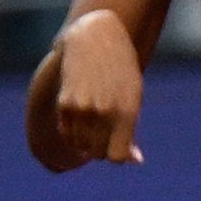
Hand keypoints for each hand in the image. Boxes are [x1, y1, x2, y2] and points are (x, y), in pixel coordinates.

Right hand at [47, 12, 145, 167]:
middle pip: (97, 153)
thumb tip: (136, 161)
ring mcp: (82, 108)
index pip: (117, 157)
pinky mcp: (64, 103)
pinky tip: (79, 118)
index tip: (117, 146)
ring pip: (79, 145)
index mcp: (127, 112)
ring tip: (92, 122)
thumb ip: (130, 131)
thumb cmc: (121, 71)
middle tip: (104, 130)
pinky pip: (66, 133)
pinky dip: (71, 133)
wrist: (96, 39)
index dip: (117, 155)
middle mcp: (104, 112)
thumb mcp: (133, 97)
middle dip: (101, 148)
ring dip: (84, 141)